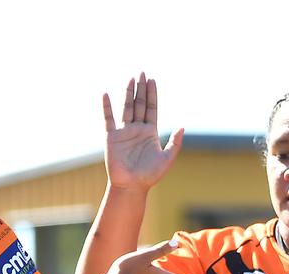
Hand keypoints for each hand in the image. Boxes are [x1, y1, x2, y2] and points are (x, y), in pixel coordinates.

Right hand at [103, 74, 183, 190]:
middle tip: (143, 73)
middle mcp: (137, 129)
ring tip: (131, 79)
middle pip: (140, 104)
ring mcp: (124, 132)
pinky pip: (108, 119)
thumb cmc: (150, 175)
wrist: (131, 186)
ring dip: (129, 94)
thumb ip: (175, 143)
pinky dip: (107, 107)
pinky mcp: (112, 137)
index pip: (151, 108)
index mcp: (150, 132)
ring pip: (126, 108)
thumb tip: (183, 127)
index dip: (152, 95)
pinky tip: (106, 95)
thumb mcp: (167, 159)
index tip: (152, 80)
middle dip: (141, 89)